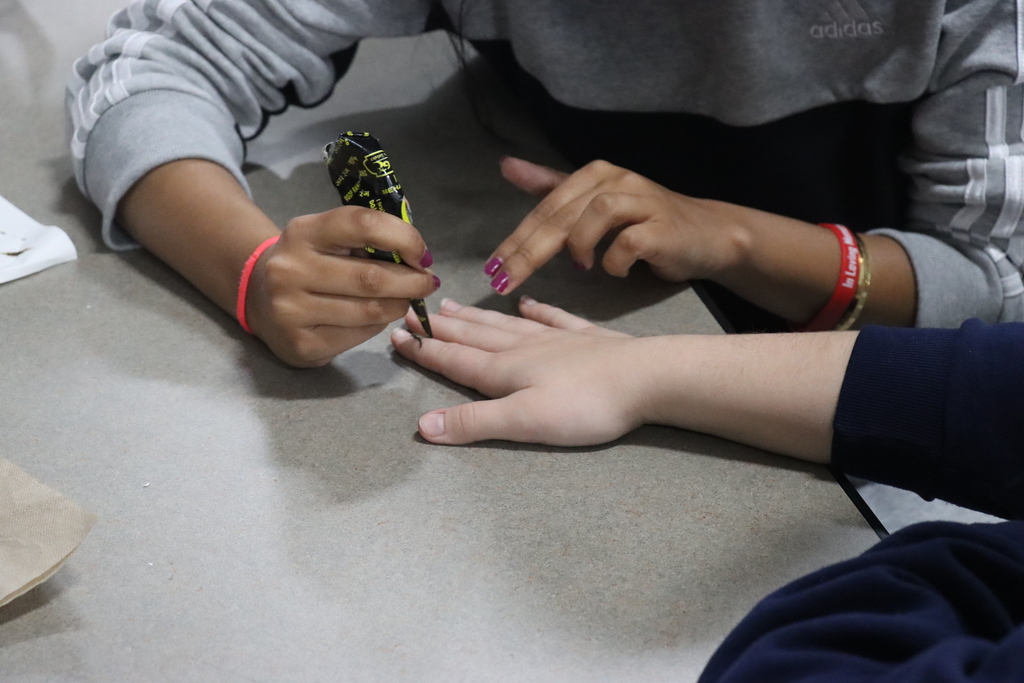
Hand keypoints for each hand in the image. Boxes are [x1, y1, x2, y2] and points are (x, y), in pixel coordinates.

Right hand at [246, 206, 438, 366]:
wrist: (257, 297)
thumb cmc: (309, 262)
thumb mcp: (328, 238)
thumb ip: (368, 237)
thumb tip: (418, 251)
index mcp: (302, 232)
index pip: (362, 224)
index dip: (403, 237)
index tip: (422, 254)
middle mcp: (291, 270)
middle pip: (371, 278)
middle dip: (411, 282)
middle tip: (428, 283)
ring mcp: (291, 310)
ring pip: (369, 311)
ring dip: (399, 306)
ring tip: (404, 300)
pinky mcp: (301, 344)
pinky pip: (358, 335)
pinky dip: (377, 326)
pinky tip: (376, 318)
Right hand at [390, 297, 648, 445]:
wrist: (646, 378)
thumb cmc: (585, 406)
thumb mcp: (524, 422)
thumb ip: (474, 423)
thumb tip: (422, 425)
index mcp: (505, 371)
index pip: (455, 358)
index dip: (424, 349)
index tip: (395, 333)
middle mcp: (524, 349)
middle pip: (474, 336)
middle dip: (441, 327)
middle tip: (413, 311)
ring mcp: (556, 340)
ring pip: (505, 325)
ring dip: (476, 317)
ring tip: (452, 305)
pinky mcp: (587, 339)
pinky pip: (554, 319)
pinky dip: (537, 310)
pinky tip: (528, 304)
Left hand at [484, 157, 745, 293]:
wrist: (708, 235)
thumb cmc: (646, 221)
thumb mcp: (594, 202)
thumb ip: (551, 185)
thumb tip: (506, 165)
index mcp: (593, 174)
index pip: (544, 207)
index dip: (516, 239)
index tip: (491, 270)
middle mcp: (616, 179)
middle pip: (562, 213)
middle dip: (529, 251)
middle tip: (506, 281)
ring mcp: (642, 200)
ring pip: (595, 215)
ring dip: (580, 245)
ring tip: (581, 267)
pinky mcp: (663, 226)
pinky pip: (629, 242)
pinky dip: (614, 260)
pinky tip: (615, 270)